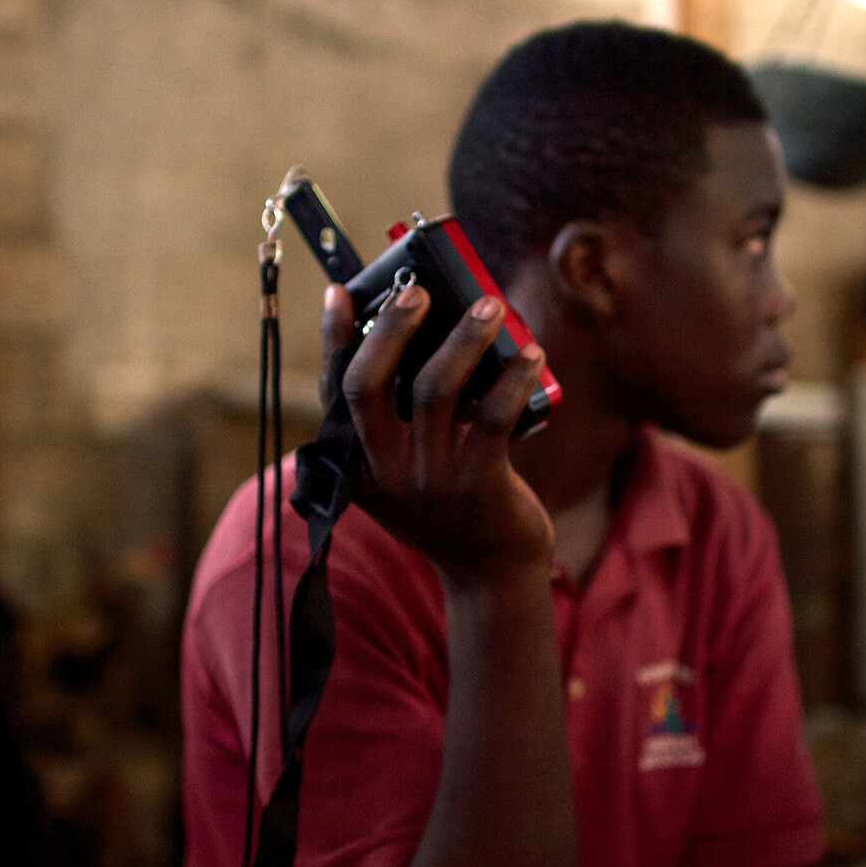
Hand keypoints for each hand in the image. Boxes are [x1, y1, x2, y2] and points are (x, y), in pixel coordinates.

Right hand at [320, 283, 552, 588]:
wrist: (491, 575)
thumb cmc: (454, 506)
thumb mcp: (409, 471)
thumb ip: (404, 421)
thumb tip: (429, 335)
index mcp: (360, 464)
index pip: (335, 393)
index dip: (333, 341)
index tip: (341, 293)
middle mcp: (384, 472)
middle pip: (368, 386)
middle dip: (391, 330)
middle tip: (419, 290)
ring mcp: (430, 481)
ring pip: (434, 392)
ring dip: (463, 340)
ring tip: (489, 305)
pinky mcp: (479, 486)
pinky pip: (494, 418)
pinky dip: (513, 378)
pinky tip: (532, 354)